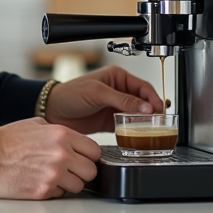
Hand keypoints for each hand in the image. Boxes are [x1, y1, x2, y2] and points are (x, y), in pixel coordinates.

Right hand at [0, 118, 100, 199]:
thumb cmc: (7, 140)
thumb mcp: (36, 124)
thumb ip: (59, 132)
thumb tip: (74, 141)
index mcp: (62, 135)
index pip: (95, 150)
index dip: (89, 155)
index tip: (84, 158)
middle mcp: (61, 155)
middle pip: (91, 171)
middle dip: (82, 171)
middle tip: (72, 169)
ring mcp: (53, 175)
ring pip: (79, 186)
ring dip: (69, 183)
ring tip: (54, 176)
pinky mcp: (43, 191)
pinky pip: (61, 194)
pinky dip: (54, 190)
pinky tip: (42, 181)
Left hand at [43, 65, 163, 134]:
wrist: (53, 111)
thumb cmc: (70, 94)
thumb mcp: (98, 93)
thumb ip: (122, 100)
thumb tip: (145, 107)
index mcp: (117, 77)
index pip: (143, 87)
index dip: (154, 99)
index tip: (160, 111)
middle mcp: (119, 90)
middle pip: (144, 101)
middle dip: (152, 111)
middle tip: (159, 123)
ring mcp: (115, 106)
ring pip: (137, 114)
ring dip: (145, 122)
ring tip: (151, 130)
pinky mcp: (110, 121)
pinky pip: (128, 125)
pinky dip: (134, 130)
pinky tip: (138, 135)